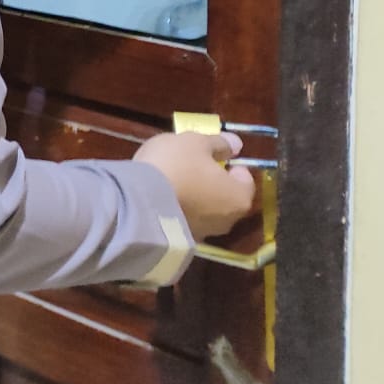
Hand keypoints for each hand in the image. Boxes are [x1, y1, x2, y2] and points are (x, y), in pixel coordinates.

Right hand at [133, 131, 256, 240]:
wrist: (138, 202)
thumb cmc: (175, 166)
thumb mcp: (195, 143)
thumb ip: (218, 143)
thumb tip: (236, 144)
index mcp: (239, 197)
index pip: (245, 179)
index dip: (230, 164)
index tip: (212, 155)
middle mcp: (228, 220)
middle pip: (226, 196)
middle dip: (213, 182)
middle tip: (192, 167)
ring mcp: (204, 234)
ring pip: (206, 210)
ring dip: (196, 197)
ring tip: (174, 182)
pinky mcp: (181, 240)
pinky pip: (186, 219)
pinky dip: (180, 208)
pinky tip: (163, 197)